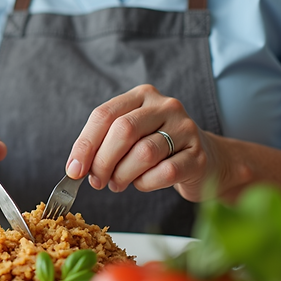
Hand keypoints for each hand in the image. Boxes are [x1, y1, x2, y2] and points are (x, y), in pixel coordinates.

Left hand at [65, 84, 222, 201]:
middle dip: (102, 161)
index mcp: (142, 96)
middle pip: (123, 130)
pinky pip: (164, 173)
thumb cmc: (159, 150)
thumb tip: (76, 168)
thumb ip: (103, 144)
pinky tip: (142, 184)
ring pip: (143, 153)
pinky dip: (145, 184)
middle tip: (97, 181)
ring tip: (118, 184)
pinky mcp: (198, 156)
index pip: (105, 114)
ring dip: (122, 175)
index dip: (85, 144)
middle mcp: (166, 106)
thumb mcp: (130, 137)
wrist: (207, 162)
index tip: (74, 169)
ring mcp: (185, 129)